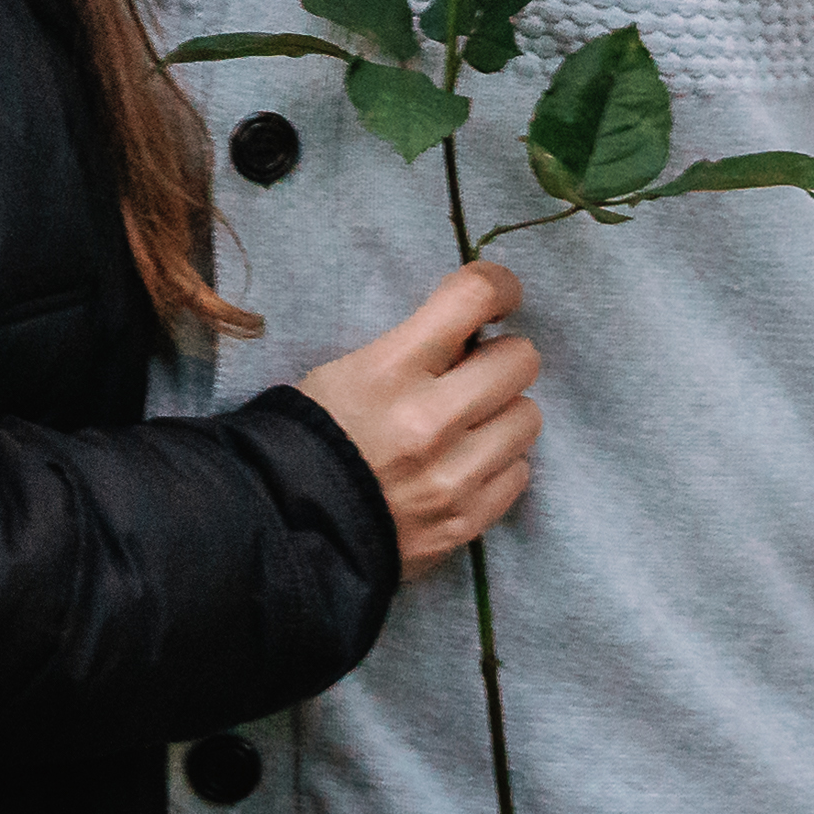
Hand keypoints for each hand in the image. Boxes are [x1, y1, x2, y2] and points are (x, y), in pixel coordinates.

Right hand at [295, 263, 542, 579]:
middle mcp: (430, 421)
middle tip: (474, 373)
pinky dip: (497, 465)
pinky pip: (518, 473)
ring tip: (468, 425)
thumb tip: (473, 335)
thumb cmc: (313, 435)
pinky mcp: (464, 524)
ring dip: (502, 414)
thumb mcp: (347, 369)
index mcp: (391, 370)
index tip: (500, 296)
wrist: (286, 527)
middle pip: (520, 360)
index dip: (498, 286)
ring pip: (527, 418)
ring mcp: (452, 478)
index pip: (473, 298)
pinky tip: (464, 466)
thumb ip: (414, 348)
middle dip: (499, 359)